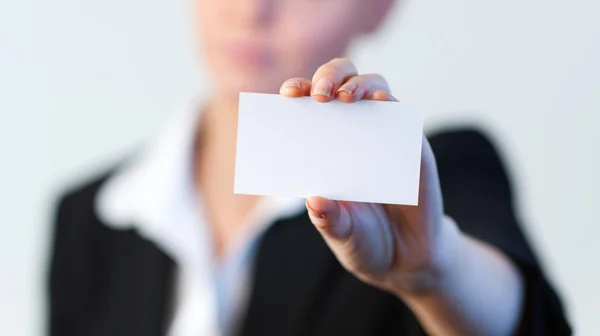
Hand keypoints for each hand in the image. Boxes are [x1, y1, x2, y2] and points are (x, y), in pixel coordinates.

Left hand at [278, 58, 460, 296]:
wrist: (405, 259)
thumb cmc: (364, 240)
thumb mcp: (342, 234)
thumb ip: (330, 220)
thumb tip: (314, 201)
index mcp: (325, 148)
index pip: (309, 106)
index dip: (298, 91)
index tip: (288, 95)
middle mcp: (353, 133)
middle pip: (341, 83)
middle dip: (328, 77)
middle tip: (319, 94)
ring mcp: (384, 136)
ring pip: (374, 88)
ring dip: (359, 85)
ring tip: (346, 99)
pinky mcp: (413, 146)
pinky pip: (404, 116)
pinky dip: (392, 105)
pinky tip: (381, 103)